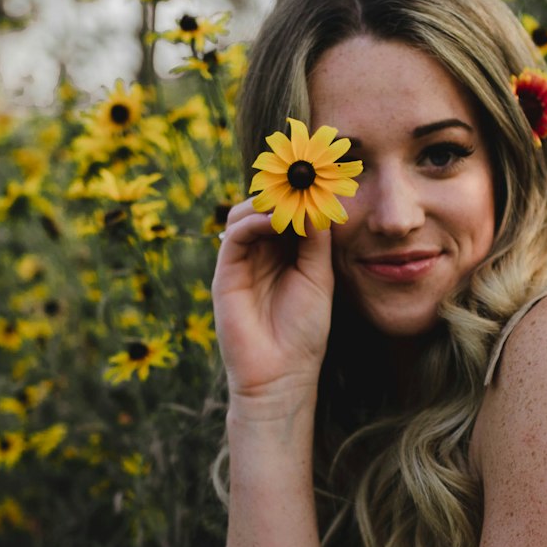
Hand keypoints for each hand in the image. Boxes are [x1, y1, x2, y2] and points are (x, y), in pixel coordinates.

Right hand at [212, 196, 334, 407]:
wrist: (282, 373)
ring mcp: (242, 260)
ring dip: (269, 201)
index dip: (300, 191)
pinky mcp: (225, 272)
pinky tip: (276, 220)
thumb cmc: (305, 331)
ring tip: (292, 201)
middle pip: (265, 205)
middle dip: (284, 189)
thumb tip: (314, 199)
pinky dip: (255, 220)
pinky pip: (235, 234)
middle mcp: (262, 251)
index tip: (320, 173)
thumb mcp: (318, 276)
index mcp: (286, 252)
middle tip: (304, 176)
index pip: (288, 209)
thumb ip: (315, 238)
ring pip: (246, 212)